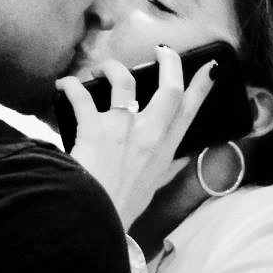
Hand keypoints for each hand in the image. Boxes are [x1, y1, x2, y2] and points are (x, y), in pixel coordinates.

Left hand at [55, 47, 217, 229]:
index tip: (210, 69)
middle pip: (169, 87)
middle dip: (169, 62)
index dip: (202, 87)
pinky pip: (80, 95)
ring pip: (124, 79)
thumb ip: (167, 169)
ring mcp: (123, 128)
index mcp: (164, 150)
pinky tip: (62, 85)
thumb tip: (182, 159)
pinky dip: (69, 86)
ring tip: (101, 69)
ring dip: (113, 67)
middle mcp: (149, 134)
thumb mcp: (152, 189)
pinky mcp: (94, 128)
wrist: (93, 220)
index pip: (190, 112)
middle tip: (162, 51)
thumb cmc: (120, 208)